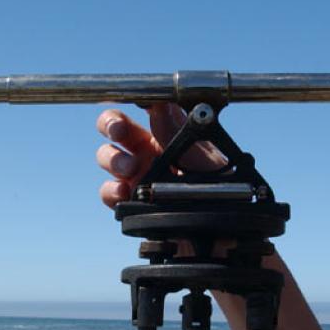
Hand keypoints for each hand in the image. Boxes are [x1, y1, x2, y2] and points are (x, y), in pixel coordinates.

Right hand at [95, 103, 224, 208]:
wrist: (219, 230)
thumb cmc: (221, 189)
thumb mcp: (204, 159)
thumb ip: (178, 134)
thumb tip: (159, 104)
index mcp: (169, 133)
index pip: (147, 107)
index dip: (136, 99)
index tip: (135, 99)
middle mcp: (148, 150)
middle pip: (116, 127)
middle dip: (111, 124)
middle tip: (117, 130)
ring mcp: (137, 174)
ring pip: (108, 156)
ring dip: (112, 159)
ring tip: (129, 168)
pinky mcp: (130, 200)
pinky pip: (109, 191)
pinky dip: (110, 190)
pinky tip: (123, 191)